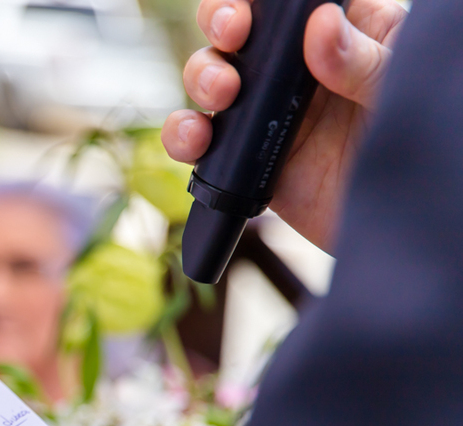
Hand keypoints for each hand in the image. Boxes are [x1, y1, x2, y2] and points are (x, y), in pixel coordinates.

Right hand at [162, 0, 405, 249]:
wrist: (402, 225)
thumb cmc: (419, 147)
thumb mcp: (399, 91)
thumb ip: (363, 59)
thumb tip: (320, 25)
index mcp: (337, 32)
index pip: (285, 1)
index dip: (254, 0)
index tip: (251, 13)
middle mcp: (293, 69)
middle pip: (234, 28)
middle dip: (220, 23)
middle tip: (233, 37)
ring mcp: (264, 115)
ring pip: (208, 79)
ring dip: (202, 78)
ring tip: (222, 95)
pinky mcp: (243, 160)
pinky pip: (199, 143)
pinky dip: (182, 139)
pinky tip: (198, 142)